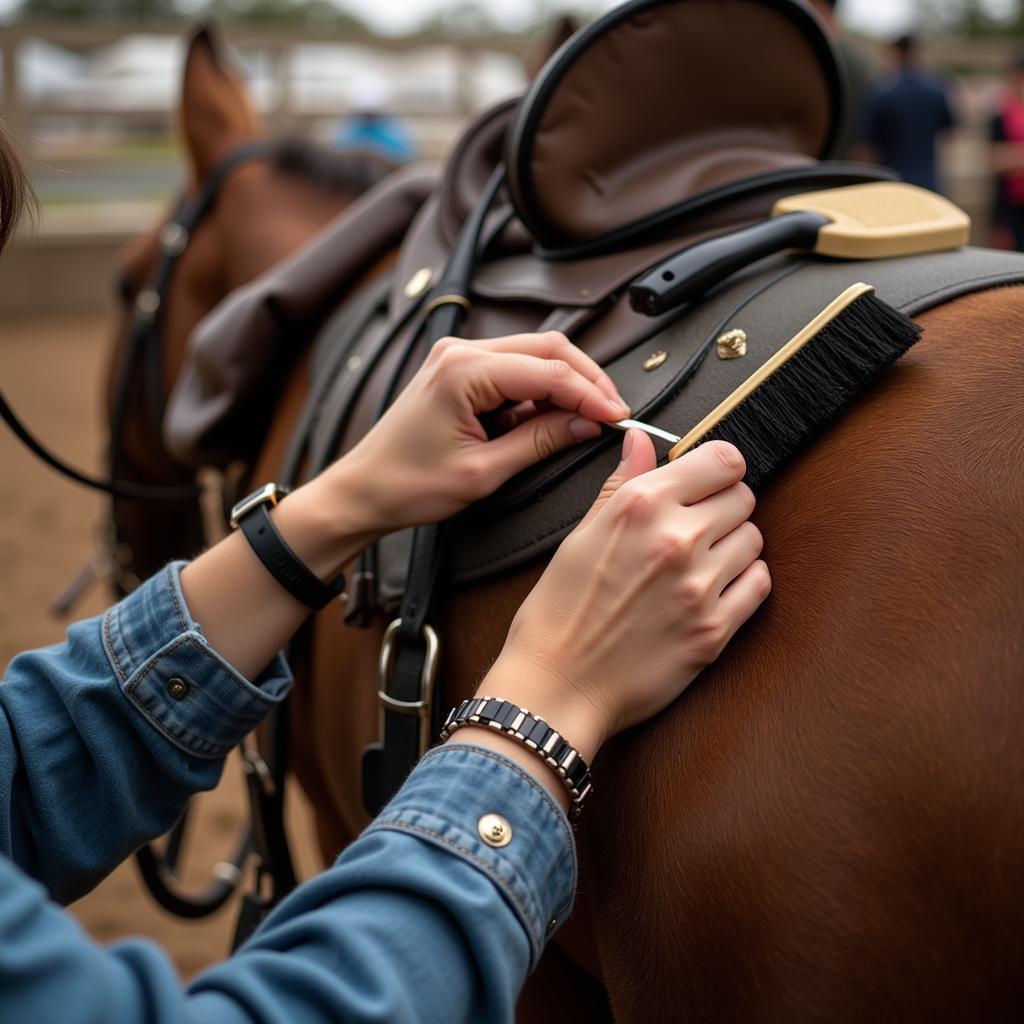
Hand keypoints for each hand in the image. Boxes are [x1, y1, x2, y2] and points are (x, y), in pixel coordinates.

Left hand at [329, 331, 628, 535]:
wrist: (364, 490)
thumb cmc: (408, 484)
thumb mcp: (483, 471)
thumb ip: (540, 442)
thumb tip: (586, 424)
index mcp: (463, 371)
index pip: (548, 371)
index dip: (590, 394)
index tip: (618, 418)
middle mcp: (460, 352)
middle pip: (547, 349)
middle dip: (585, 381)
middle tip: (612, 414)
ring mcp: (458, 357)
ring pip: (534, 356)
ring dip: (564, 386)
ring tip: (586, 421)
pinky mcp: (459, 371)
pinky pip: (514, 371)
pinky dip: (539, 393)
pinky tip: (552, 420)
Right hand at [475, 431, 770, 765]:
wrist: (556, 686)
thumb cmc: (558, 613)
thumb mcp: (580, 536)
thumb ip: (621, 484)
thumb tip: (640, 442)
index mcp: (640, 506)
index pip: (723, 459)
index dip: (717, 469)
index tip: (707, 481)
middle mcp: (675, 538)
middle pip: (743, 496)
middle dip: (723, 507)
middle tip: (694, 528)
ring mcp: (699, 586)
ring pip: (753, 539)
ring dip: (732, 546)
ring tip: (697, 564)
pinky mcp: (714, 629)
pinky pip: (759, 584)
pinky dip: (743, 582)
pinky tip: (712, 591)